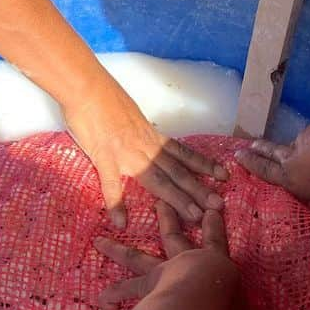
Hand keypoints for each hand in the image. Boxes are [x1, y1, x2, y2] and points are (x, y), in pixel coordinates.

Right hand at [63, 79, 226, 226]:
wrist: (85, 86)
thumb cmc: (103, 94)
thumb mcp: (128, 112)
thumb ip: (136, 128)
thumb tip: (141, 137)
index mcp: (149, 134)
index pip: (181, 152)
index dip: (203, 164)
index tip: (224, 175)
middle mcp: (144, 146)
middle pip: (176, 170)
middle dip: (199, 189)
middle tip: (219, 205)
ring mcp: (125, 153)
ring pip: (156, 178)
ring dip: (176, 198)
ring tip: (194, 216)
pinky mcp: (104, 157)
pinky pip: (111, 184)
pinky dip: (116, 204)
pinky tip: (121, 222)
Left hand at [96, 204, 237, 309]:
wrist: (191, 299)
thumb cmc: (219, 300)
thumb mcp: (244, 305)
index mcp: (211, 264)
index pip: (216, 239)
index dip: (216, 224)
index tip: (215, 206)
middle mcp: (183, 262)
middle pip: (173, 235)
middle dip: (167, 217)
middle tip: (158, 201)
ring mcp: (160, 273)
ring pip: (136, 258)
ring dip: (118, 250)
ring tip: (99, 242)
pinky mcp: (144, 287)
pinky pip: (124, 291)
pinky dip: (113, 296)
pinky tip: (101, 303)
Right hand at [235, 113, 309, 222]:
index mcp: (291, 180)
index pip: (264, 172)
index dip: (250, 165)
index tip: (236, 158)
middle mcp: (290, 161)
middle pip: (267, 155)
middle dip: (254, 152)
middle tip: (243, 149)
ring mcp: (300, 143)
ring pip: (283, 148)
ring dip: (274, 148)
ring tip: (268, 148)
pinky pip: (301, 142)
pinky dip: (300, 145)